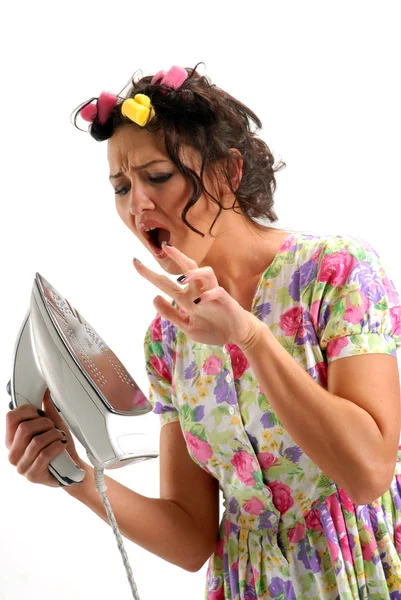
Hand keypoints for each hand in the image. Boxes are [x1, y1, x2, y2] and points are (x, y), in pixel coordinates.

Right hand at [5, 389, 82, 487]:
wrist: (72, 468)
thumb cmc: (59, 446)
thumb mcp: (52, 425)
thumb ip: (45, 409)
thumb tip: (45, 390)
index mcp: (12, 439)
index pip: (11, 418)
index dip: (28, 411)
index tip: (41, 413)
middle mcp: (13, 453)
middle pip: (24, 429)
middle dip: (45, 424)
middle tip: (54, 428)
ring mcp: (21, 467)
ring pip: (36, 442)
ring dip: (53, 436)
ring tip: (60, 437)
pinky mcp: (32, 476)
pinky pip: (44, 455)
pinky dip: (57, 446)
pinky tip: (62, 445)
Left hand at [133, 242, 260, 347]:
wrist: (238, 336)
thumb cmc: (214, 328)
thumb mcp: (187, 326)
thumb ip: (171, 314)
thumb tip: (155, 297)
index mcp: (187, 298)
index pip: (166, 282)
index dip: (150, 274)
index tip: (135, 262)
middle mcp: (199, 292)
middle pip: (188, 268)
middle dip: (176, 256)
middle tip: (164, 246)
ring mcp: (213, 295)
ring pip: (207, 273)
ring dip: (194, 273)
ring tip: (182, 279)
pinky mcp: (226, 302)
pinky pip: (218, 292)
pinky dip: (209, 295)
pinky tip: (200, 302)